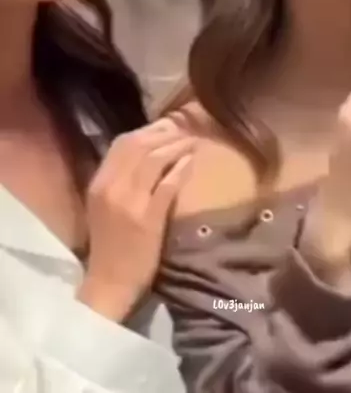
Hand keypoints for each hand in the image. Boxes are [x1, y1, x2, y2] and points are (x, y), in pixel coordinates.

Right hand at [77, 117, 195, 320]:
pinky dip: (182, 169)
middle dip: (166, 132)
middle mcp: (112, 187)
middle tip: (186, 128)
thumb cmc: (110, 245)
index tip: (167, 125)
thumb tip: (146, 152)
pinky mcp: (148, 217)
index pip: (122, 143)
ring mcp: (130, 201)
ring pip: (155, 159)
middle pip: (141, 145)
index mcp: (99, 183)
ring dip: (177, 146)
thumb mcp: (105, 206)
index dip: (147, 130)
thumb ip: (118, 179)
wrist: (109, 283)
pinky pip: (168, 183)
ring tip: (193, 141)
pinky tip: (193, 162)